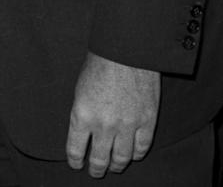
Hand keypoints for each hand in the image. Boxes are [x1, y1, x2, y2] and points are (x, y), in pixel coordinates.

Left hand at [66, 52, 159, 176]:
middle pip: (100, 160)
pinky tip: (132, 154)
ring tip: (113, 166)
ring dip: (116, 165)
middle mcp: (103, 125)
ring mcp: (127, 125)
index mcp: (82, 115)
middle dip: (96, 169)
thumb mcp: (80, 89)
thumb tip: (84, 133)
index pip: (76, 150)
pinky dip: (137, 154)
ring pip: (122, 158)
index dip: (75, 161)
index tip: (76, 164)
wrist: (126, 50)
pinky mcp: (147, 121)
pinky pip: (142, 147)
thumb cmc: (99, 64)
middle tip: (95, 172)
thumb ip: (82, 114)